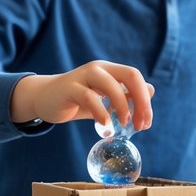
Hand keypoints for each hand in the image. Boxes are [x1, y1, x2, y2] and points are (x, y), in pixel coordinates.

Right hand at [11, 62, 153, 129]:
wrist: (44, 99)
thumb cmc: (77, 100)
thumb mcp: (104, 99)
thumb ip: (125, 96)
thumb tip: (151, 90)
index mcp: (109, 70)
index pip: (135, 77)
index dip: (145, 99)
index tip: (146, 122)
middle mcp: (98, 68)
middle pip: (130, 76)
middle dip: (141, 102)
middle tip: (140, 125)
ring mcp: (83, 76)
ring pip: (111, 85)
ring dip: (122, 106)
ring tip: (123, 125)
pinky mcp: (69, 88)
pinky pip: (90, 97)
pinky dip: (101, 113)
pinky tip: (104, 126)